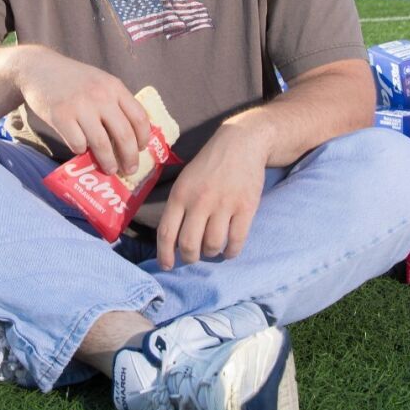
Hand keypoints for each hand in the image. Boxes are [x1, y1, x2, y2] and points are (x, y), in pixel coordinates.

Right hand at [12, 46, 153, 177]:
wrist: (38, 68)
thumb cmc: (72, 79)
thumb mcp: (99, 81)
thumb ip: (114, 101)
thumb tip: (130, 135)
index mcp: (114, 87)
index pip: (139, 117)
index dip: (143, 137)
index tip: (142, 149)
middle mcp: (100, 96)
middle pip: (124, 135)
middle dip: (130, 157)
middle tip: (131, 170)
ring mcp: (80, 107)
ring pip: (102, 144)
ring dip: (108, 162)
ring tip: (110, 169)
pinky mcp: (61, 117)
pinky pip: (78, 144)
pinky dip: (81, 151)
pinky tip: (80, 148)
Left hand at [157, 123, 271, 269]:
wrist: (242, 143)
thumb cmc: (209, 164)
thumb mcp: (185, 179)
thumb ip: (178, 206)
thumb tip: (171, 240)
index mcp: (180, 194)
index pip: (166, 232)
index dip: (164, 254)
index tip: (166, 265)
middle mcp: (200, 201)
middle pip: (189, 244)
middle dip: (189, 258)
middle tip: (193, 257)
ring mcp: (224, 204)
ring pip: (212, 245)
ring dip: (211, 254)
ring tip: (212, 250)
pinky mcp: (246, 207)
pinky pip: (236, 241)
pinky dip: (231, 252)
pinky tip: (229, 250)